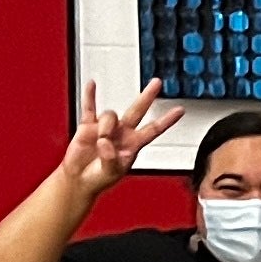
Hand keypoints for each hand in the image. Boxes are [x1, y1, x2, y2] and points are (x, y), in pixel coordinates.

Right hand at [59, 77, 181, 200]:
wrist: (81, 179)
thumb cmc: (100, 177)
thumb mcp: (111, 172)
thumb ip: (110, 158)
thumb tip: (105, 141)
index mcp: (134, 143)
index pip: (154, 129)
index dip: (167, 120)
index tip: (180, 110)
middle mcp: (123, 132)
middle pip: (137, 110)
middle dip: (147, 96)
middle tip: (157, 82)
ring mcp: (107, 127)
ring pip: (110, 115)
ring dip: (105, 128)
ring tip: (99, 142)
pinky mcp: (88, 126)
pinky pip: (90, 107)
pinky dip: (90, 96)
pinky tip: (92, 85)